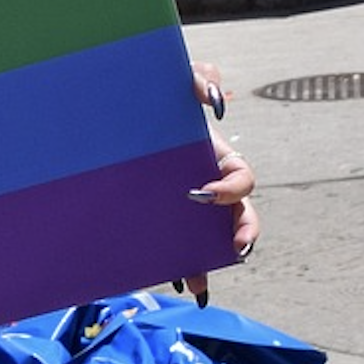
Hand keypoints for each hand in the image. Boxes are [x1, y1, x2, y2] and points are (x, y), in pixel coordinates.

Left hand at [175, 64, 258, 304]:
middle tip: (236, 247)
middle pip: (239, 216)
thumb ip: (199, 78)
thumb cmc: (155, 96)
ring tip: (201, 278)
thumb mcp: (177, 82)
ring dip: (211, 258)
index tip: (205, 194)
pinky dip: (187, 268)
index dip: (232, 190)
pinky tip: (183, 285)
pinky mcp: (166, 214)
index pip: (241, 179)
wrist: (120, 108)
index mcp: (213, 157)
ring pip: (212, 237)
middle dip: (243, 233)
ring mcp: (187, 202)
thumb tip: (214, 97)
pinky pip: (184, 247)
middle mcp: (206, 182)